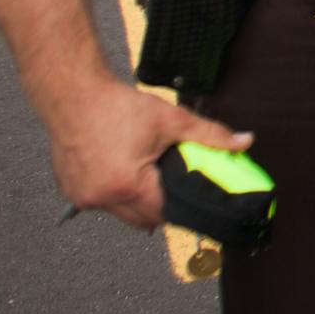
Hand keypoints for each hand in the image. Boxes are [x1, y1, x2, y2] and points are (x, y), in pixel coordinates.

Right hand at [46, 79, 252, 229]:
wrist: (72, 93)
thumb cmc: (116, 106)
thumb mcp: (170, 119)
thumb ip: (211, 135)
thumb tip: (244, 142)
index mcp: (127, 185)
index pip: (164, 214)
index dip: (180, 206)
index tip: (189, 196)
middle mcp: (101, 198)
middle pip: (142, 219)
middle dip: (159, 204)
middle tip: (169, 181)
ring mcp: (82, 197)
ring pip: (120, 213)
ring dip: (135, 200)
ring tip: (144, 172)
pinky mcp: (70, 190)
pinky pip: (100, 202)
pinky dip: (113, 192)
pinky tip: (119, 169)